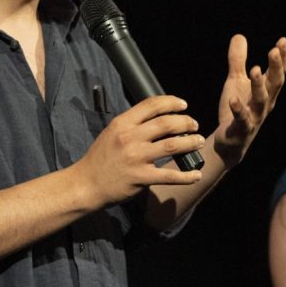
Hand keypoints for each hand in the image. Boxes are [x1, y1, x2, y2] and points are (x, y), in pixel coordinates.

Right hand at [73, 95, 204, 205]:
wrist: (86, 184)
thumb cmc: (100, 158)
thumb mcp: (112, 132)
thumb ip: (132, 124)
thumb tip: (158, 116)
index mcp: (122, 124)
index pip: (151, 105)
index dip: (171, 102)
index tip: (183, 105)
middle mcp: (129, 138)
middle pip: (166, 124)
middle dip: (185, 122)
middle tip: (194, 125)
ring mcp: (136, 158)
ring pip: (172, 146)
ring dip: (190, 142)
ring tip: (199, 142)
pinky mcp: (141, 177)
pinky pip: (169, 175)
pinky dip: (186, 175)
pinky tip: (196, 174)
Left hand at [213, 35, 285, 167]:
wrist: (230, 142)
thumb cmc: (236, 109)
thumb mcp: (235, 81)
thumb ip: (238, 60)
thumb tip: (239, 36)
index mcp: (266, 91)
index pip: (278, 73)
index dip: (281, 58)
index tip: (282, 41)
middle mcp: (265, 104)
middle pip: (274, 84)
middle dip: (275, 67)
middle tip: (274, 51)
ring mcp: (255, 117)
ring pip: (261, 100)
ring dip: (259, 85)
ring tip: (254, 69)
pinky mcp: (242, 129)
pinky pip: (242, 119)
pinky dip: (239, 109)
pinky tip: (234, 99)